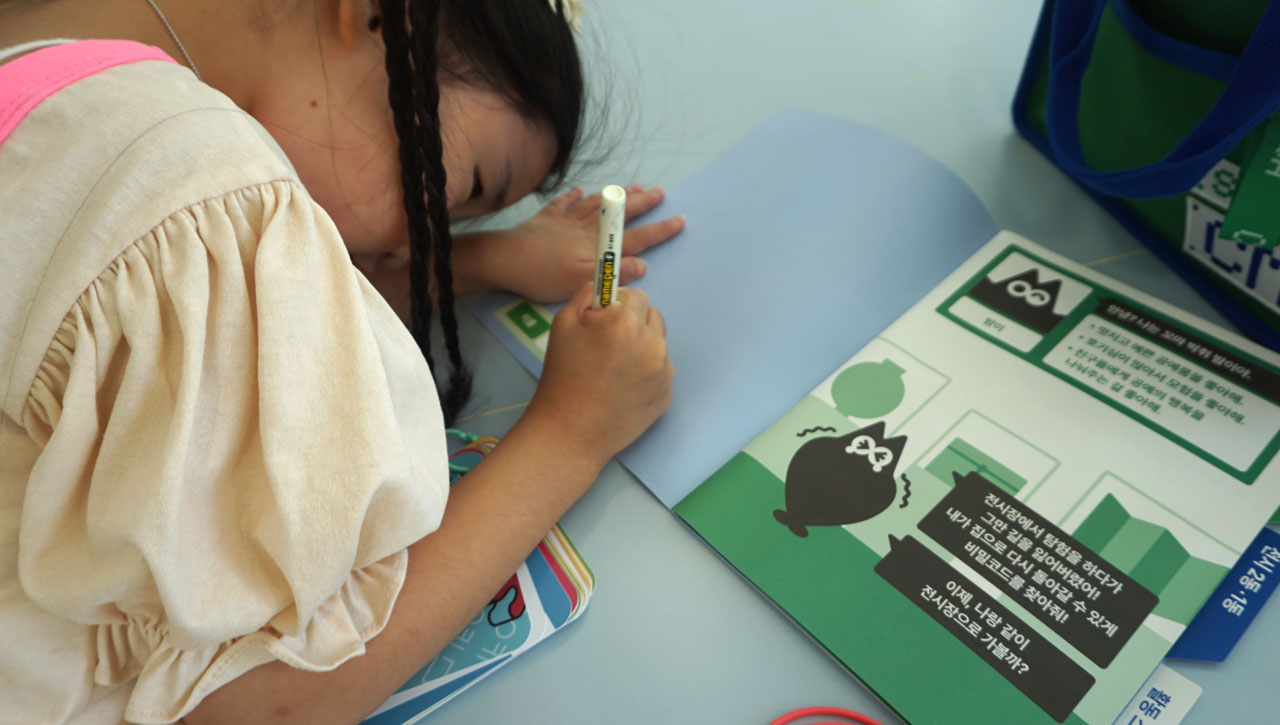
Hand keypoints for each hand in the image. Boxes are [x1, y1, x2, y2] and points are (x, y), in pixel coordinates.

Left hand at [453, 184, 684, 302]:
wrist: (504, 260)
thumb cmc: (544, 275)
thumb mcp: (583, 281)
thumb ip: (614, 272)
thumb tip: (643, 265)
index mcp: (598, 245)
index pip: (636, 237)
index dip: (659, 230)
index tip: (679, 219)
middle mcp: (585, 227)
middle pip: (618, 213)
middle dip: (641, 203)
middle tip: (660, 191)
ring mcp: (564, 220)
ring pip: (595, 204)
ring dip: (615, 196)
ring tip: (632, 186)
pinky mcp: (544, 220)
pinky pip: (562, 203)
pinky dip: (572, 196)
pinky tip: (579, 189)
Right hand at [524, 282, 673, 466]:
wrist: (570, 432)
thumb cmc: (562, 376)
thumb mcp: (563, 323)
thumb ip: (588, 294)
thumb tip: (607, 284)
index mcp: (628, 323)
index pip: (637, 297)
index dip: (618, 307)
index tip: (604, 321)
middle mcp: (653, 345)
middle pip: (653, 318)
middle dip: (634, 324)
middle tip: (608, 346)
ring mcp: (664, 373)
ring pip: (657, 346)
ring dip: (641, 349)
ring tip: (613, 370)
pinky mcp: (667, 395)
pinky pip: (660, 373)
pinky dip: (646, 375)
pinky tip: (622, 389)